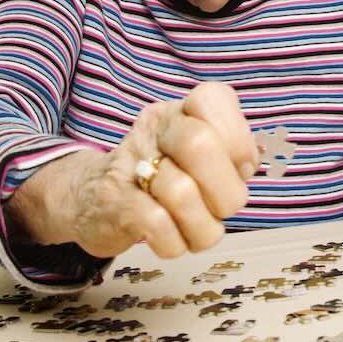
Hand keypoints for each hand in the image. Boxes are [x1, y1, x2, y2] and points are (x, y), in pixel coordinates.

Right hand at [14, 81, 257, 258]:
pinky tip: (172, 239)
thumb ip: (230, 153)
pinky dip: (176, 243)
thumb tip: (253, 160)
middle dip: (227, 191)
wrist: (89, 197)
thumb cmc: (160, 177)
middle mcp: (154, 129)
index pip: (213, 98)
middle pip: (200, 145)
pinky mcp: (114, 201)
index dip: (238, 139)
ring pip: (182, 194)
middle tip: (224, 208)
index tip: (241, 168)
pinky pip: (158, 225)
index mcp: (180, 112)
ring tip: (197, 229)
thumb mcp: (196, 155)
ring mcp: (130, 163)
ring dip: (203, 227)